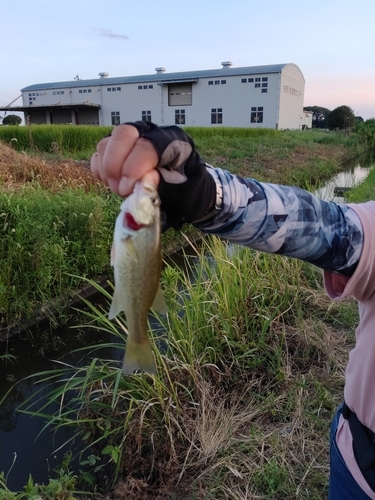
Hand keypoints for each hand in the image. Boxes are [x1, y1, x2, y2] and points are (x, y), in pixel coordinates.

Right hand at [91, 122, 215, 228]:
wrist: (182, 193)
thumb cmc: (182, 191)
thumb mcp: (179, 193)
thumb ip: (163, 185)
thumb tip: (144, 179)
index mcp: (172, 141)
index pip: (147, 145)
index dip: (134, 167)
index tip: (127, 189)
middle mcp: (150, 134)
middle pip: (123, 134)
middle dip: (115, 164)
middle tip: (119, 190)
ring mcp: (131, 140)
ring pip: (107, 144)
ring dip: (108, 170)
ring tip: (119, 191)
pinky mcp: (116, 150)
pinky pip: (99, 154)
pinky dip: (100, 171)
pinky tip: (112, 184)